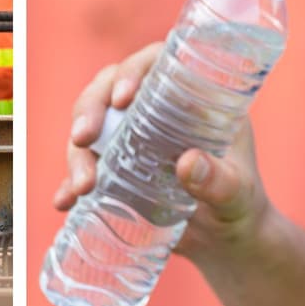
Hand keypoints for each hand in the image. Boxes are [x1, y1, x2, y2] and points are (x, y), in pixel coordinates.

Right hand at [52, 42, 273, 265]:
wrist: (225, 241)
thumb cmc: (240, 205)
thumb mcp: (236, 193)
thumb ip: (219, 180)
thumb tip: (187, 163)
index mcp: (190, 97)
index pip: (155, 64)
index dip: (133, 70)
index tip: (122, 98)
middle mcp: (154, 109)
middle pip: (109, 88)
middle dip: (90, 109)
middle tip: (83, 139)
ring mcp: (130, 137)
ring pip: (91, 125)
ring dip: (77, 151)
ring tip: (82, 187)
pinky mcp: (114, 167)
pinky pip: (84, 165)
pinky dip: (69, 181)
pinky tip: (64, 201)